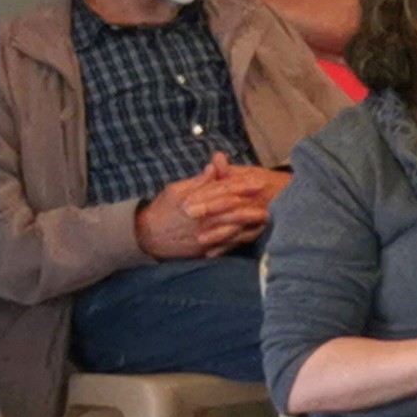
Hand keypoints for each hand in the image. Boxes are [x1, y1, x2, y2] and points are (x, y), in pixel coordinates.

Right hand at [134, 154, 260, 257]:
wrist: (146, 236)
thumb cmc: (162, 209)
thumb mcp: (176, 190)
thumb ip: (198, 181)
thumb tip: (215, 166)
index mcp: (193, 200)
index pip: (221, 190)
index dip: (242, 185)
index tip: (259, 181)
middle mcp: (199, 217)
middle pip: (230, 208)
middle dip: (251, 203)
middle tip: (270, 199)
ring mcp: (202, 234)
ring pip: (230, 227)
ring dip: (249, 222)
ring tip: (267, 216)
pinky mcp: (204, 249)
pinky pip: (225, 244)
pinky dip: (240, 239)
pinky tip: (253, 234)